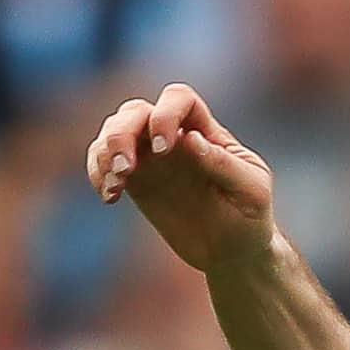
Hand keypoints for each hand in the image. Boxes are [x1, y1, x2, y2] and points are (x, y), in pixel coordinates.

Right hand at [85, 84, 280, 271]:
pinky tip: (109, 196)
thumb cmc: (251, 216)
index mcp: (206, 131)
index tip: (163, 151)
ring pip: (115, 130)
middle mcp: (175, 137)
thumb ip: (224, 164)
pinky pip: (105, 163)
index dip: (165, 115)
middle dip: (123, 134)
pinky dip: (98, 172)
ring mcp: (152, 158)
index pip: (179, 98)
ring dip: (106, 152)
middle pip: (136, 111)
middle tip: (126, 169)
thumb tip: (190, 140)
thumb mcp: (251, 191)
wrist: (233, 251)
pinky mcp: (137, 182)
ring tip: (115, 184)